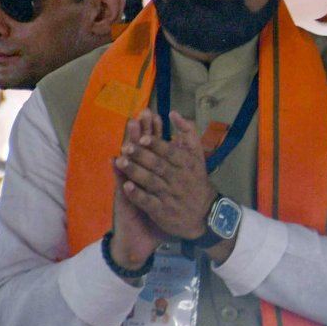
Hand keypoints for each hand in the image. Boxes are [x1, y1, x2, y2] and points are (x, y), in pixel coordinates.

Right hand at [109, 113, 162, 269]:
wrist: (139, 244)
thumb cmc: (158, 222)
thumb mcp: (170, 202)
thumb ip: (175, 182)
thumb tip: (183, 164)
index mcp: (152, 177)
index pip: (153, 150)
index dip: (154, 133)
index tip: (156, 115)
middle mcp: (139, 179)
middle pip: (140, 150)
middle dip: (142, 131)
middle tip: (142, 112)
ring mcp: (130, 188)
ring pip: (129, 162)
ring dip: (129, 144)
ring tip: (129, 126)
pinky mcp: (123, 201)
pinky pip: (120, 186)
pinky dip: (118, 174)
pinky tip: (113, 160)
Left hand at [114, 111, 217, 241]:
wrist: (205, 213)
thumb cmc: (196, 179)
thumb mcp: (197, 153)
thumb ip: (187, 132)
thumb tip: (173, 112)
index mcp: (187, 164)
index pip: (171, 153)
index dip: (157, 145)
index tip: (143, 138)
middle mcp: (178, 179)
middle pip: (158, 166)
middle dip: (142, 156)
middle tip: (126, 147)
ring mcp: (170, 196)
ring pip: (151, 182)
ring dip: (135, 172)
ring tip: (120, 162)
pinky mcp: (162, 211)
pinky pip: (148, 202)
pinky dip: (137, 194)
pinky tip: (126, 186)